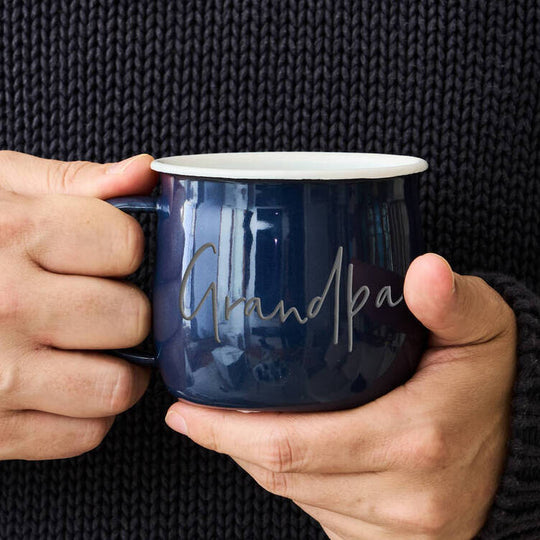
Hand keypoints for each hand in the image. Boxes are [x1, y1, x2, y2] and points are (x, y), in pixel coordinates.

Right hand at [0, 151, 155, 459]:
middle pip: (131, 318)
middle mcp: (3, 306)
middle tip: (100, 305)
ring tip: (91, 350)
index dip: (122, 249)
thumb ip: (73, 182)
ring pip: (116, 386)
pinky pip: (84, 433)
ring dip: (117, 370)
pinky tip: (61, 385)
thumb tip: (142, 174)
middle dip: (126, 310)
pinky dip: (86, 413)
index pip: (126, 246)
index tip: (104, 255)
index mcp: (11, 234)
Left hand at [165, 254, 516, 538]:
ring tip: (240, 422)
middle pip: (283, 474)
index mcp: (414, 440)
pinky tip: (286, 449)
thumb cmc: (496, 382)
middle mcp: (402, 496)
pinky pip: (319, 514)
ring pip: (296, 496)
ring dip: (260, 459)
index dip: (226, 433)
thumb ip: (452, 302)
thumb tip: (424, 271)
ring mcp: (398, 531)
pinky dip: (293, 480)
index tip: (186, 412)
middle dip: (230, 443)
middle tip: (200, 410)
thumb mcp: (484, 329)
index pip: (292, 447)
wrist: (528, 443)